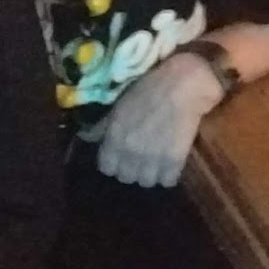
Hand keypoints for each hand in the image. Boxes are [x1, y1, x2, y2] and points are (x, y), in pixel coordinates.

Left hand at [96, 50, 226, 187]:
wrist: (183, 86)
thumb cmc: (147, 89)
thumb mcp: (118, 105)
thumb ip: (102, 126)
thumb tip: (86, 138)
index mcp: (115, 135)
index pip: (106, 167)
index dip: (111, 163)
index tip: (117, 158)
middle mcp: (131, 150)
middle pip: (125, 177)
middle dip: (129, 169)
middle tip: (136, 159)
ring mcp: (153, 157)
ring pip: (146, 182)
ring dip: (148, 174)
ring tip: (153, 162)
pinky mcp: (176, 160)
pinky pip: (167, 181)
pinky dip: (167, 175)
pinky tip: (168, 164)